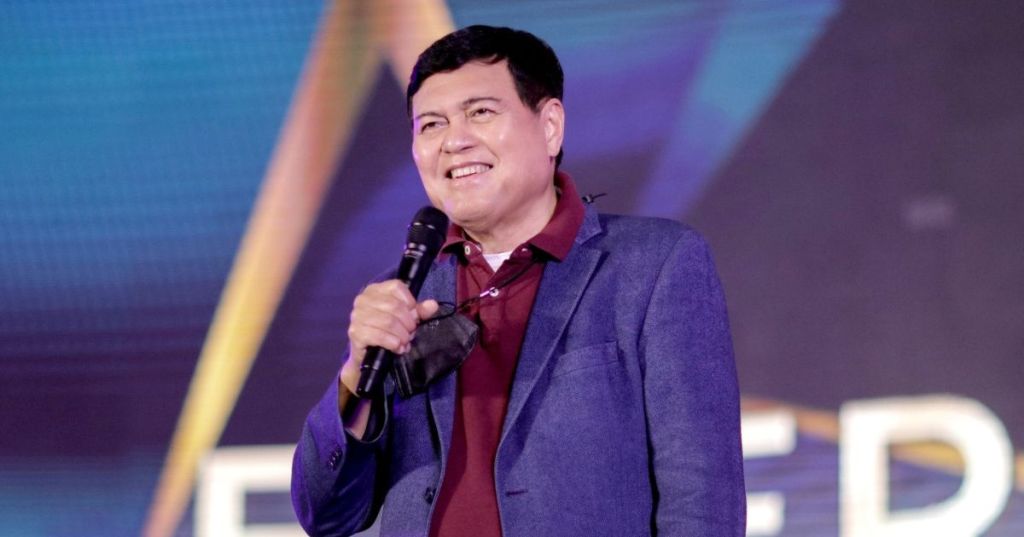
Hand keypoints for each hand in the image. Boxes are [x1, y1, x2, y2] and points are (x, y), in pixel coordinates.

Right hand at [339, 280, 438, 394]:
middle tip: (411, 333)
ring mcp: (357, 316)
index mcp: (375, 290)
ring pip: (388, 321)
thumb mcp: (405, 318)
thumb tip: (433, 305)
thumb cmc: (386, 331)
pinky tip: (397, 347)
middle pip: (394, 306)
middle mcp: (363, 299)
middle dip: (408, 323)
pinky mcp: (355, 332)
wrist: (367, 354)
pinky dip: (392, 343)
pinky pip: (379, 336)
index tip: (413, 316)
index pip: (396, 287)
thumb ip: (419, 311)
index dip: (410, 302)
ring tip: (405, 342)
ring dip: (402, 335)